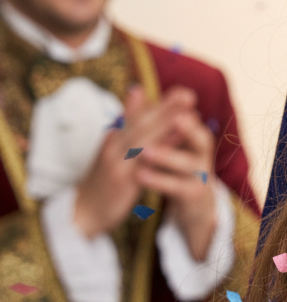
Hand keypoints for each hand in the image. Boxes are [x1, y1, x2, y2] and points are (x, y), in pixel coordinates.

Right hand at [74, 85, 200, 238]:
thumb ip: (128, 125)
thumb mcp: (114, 149)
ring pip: (143, 137)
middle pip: (141, 122)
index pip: (137, 115)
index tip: (182, 90)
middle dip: (165, 107)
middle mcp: (114, 145)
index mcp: (113, 137)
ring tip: (187, 112)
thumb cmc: (105, 177)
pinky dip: (161, 147)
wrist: (82, 211)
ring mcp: (117, 162)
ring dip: (166, 122)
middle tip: (189, 94)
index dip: (160, 102)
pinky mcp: (122, 180)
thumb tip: (139, 95)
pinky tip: (178, 140)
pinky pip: (144, 161)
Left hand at [135, 106, 217, 261]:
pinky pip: (177, 188)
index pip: (193, 121)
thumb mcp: (171, 143)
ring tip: (145, 152)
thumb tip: (135, 89)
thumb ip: (156, 119)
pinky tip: (141, 176)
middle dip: (186, 128)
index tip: (176, 94)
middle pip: (200, 138)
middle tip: (173, 117)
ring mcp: (200, 175)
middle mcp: (203, 155)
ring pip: (187, 164)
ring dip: (167, 156)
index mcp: (198, 138)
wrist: (194, 206)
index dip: (183, 109)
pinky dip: (160, 181)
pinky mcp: (193, 195)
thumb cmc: (179, 169)